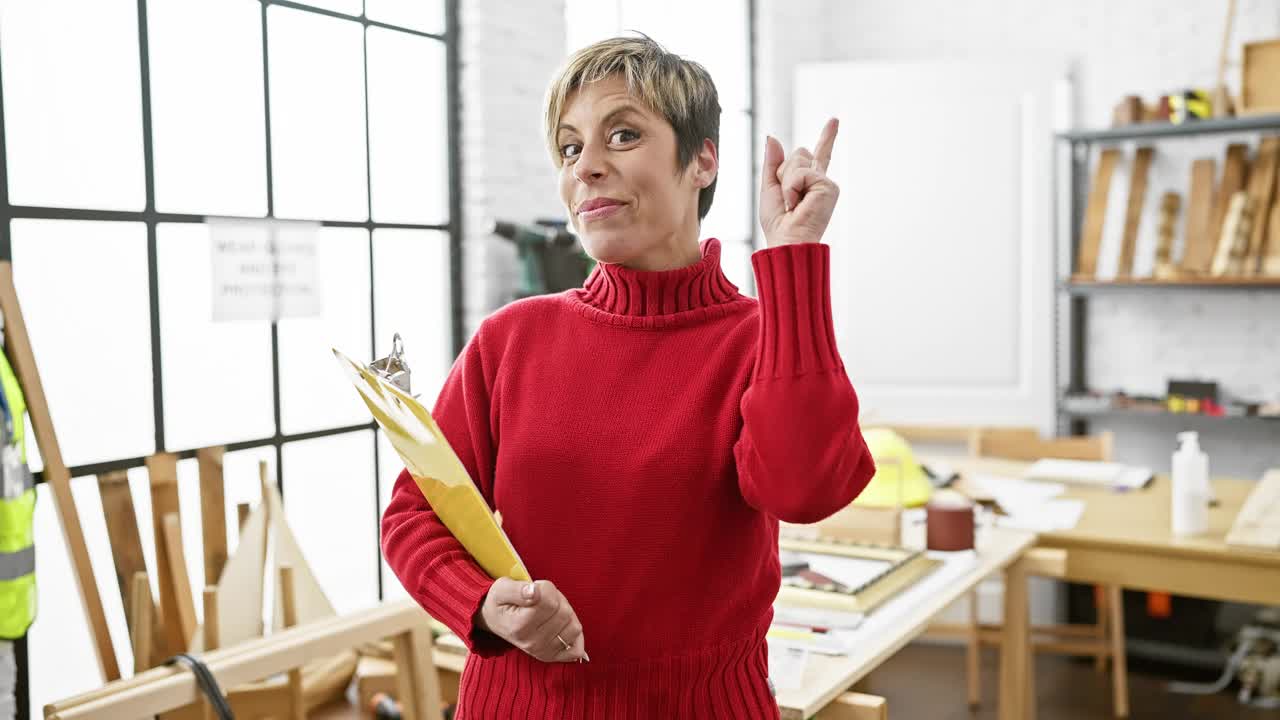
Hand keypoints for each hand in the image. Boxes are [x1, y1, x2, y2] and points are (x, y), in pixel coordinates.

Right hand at [477, 578, 588, 661]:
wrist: (494, 620)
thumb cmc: (501, 602)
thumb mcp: (502, 588)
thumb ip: (518, 589)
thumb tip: (534, 591)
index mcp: (519, 626)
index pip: (550, 601)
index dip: (545, 588)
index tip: (534, 589)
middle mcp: (532, 643)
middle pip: (564, 613)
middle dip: (557, 599)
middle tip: (542, 599)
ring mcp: (543, 652)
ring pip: (574, 627)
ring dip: (566, 614)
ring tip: (549, 611)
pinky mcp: (552, 657)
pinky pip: (577, 648)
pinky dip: (573, 635)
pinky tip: (560, 626)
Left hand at [759, 118, 839, 247]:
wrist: (786, 240)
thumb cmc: (778, 222)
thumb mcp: (769, 187)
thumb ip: (772, 163)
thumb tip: (772, 137)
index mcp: (808, 181)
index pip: (818, 154)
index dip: (827, 137)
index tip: (834, 121)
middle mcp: (820, 180)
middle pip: (799, 152)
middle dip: (784, 172)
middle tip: (788, 199)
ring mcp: (826, 183)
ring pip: (799, 159)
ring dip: (787, 181)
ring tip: (792, 203)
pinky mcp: (828, 186)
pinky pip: (801, 173)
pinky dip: (792, 187)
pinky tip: (797, 204)